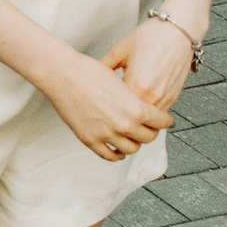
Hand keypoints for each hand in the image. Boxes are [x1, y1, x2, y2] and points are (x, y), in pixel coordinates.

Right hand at [42, 47, 171, 161]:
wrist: (61, 73)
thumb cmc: (88, 71)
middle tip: (146, 127)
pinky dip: (116, 154)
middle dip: (149, 131)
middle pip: (149, 138)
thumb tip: (143, 106)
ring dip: (133, 143)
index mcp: (136, 108)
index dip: (164, 120)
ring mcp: (107, 135)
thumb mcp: (119, 81)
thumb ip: (133, 98)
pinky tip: (116, 148)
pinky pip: (109, 156)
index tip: (163, 120)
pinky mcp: (90, 140)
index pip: (162, 123)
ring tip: (130, 136)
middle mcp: (125, 125)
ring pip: (131, 149)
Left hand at [102, 17, 196, 112]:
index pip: (117, 106)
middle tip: (112, 102)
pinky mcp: (174, 97)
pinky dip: (148, 109)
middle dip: (121, 110)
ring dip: (136, 113)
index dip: (108, 103)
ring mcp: (165, 98)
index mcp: (137, 85)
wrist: (176, 33)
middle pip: (133, 115)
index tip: (102, 99)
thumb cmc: (150, 38)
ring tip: (125, 100)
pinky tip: (140, 97)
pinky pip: (158, 112)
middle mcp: (153, 96)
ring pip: (147, 118)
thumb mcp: (119, 50)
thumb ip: (104, 66)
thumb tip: (91, 77)